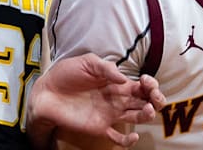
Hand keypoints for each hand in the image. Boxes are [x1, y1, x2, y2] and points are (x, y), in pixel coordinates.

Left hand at [27, 54, 164, 147]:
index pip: (142, 85)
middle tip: (154, 96)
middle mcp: (117, 98)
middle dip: (156, 99)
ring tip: (148, 110)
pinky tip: (133, 135)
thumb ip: (105, 67)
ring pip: (137, 117)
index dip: (150, 84)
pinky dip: (129, 140)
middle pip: (145, 101)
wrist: (47, 91)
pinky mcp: (100, 127)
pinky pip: (118, 139)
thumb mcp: (87, 62)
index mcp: (116, 82)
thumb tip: (124, 78)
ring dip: (147, 115)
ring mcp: (110, 114)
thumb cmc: (66, 74)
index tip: (146, 81)